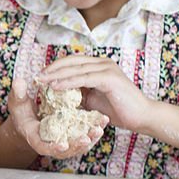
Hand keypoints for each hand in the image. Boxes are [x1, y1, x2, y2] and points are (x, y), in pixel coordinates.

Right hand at [8, 79, 104, 159]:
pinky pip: (84, 135)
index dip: (54, 147)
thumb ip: (18, 95)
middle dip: (77, 145)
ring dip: (90, 137)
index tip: (63, 144)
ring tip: (99, 129)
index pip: (45, 147)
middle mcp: (51, 143)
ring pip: (78, 144)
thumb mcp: (17, 103)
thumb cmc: (21, 112)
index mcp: (36, 139)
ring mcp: (63, 140)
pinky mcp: (72, 134)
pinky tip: (102, 121)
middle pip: (66, 149)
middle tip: (87, 138)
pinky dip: (93, 129)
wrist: (28, 118)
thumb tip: (19, 82)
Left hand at [36, 55, 150, 131]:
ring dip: (56, 74)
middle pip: (71, 61)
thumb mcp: (93, 100)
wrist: (141, 117)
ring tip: (42, 81)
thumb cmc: (118, 109)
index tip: (40, 75)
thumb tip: (59, 94)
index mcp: (99, 66)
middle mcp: (102, 63)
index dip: (55, 66)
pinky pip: (83, 78)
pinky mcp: (109, 78)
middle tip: (37, 76)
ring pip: (75, 68)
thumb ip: (78, 93)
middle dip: (52, 68)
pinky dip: (68, 82)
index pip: (72, 61)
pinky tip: (55, 87)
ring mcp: (106, 68)